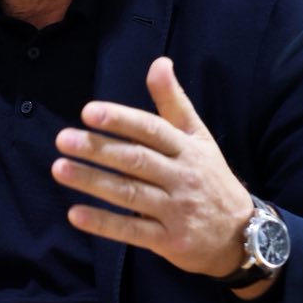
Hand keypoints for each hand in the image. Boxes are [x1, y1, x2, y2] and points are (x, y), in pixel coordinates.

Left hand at [52, 56, 270, 296]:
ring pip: (130, 193)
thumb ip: (174, 102)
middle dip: (98, 148)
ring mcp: (176, 210)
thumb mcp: (199, 137)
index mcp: (187, 148)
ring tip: (59, 169)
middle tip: (63, 139)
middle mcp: (182, 177)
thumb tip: (159, 62)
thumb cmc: (209, 177)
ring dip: (93, 181)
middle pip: (136, 160)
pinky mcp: (169, 240)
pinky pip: (133, 230)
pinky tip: (75, 214)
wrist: (242, 234)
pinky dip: (103, 223)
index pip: (151, 130)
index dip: (120, 120)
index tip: (88, 112)